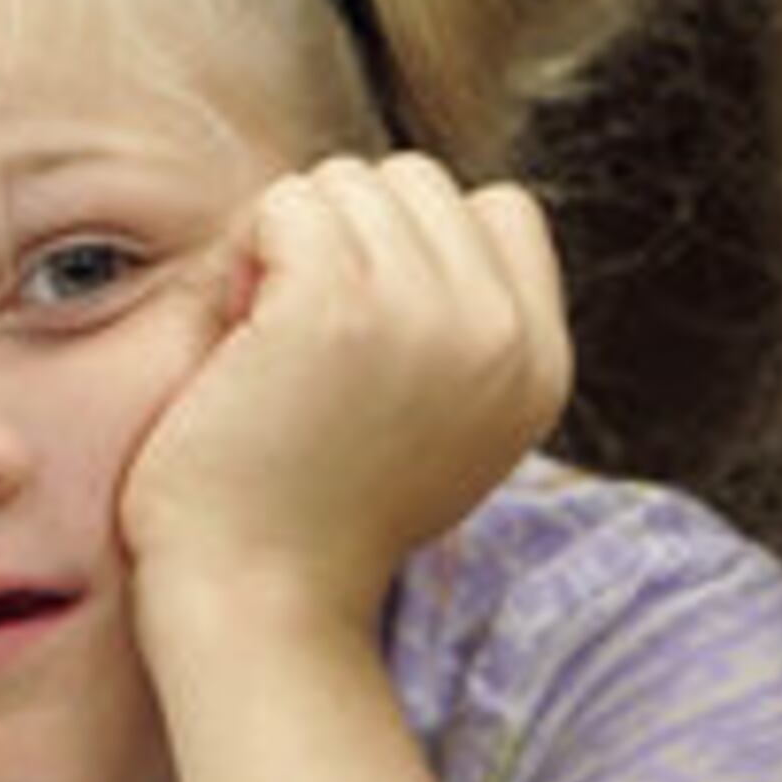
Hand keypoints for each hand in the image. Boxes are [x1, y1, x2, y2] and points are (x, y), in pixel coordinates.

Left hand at [121, 153, 570, 630]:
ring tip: (270, 337)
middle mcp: (503, 334)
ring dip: (291, 241)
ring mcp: (428, 314)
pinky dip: (248, 252)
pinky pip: (288, 206)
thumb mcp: (445, 423)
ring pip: (349, 182)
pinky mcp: (340, 306)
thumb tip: (437, 211)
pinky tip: (239, 332)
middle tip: (302, 332)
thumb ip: (466, 331)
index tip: (368, 330)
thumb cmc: (321, 512)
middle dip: (348, 233)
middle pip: (418, 183)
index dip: (416, 244)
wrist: (263, 599)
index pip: (500, 211)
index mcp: (542, 365)